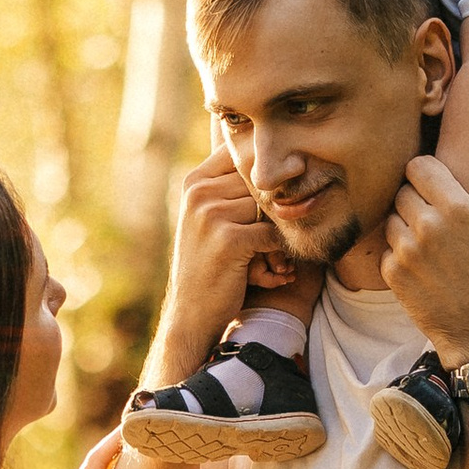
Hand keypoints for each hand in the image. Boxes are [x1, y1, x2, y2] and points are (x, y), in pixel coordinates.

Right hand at [151, 150, 277, 379]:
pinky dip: (277, 252)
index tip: (270, 199)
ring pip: (268, 207)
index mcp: (195, 182)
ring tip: (270, 256)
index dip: (263, 174)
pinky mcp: (227, 239)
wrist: (192, 313)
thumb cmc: (209, 265)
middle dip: (272, 208)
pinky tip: (272, 267)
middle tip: (273, 235)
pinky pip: (271, 233)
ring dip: (276, 232)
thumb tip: (271, 154)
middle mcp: (199, 192)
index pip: (241, 154)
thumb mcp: (209, 218)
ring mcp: (210, 214)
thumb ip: (232, 187)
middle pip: (260, 181)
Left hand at [380, 154, 468, 362]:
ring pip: (392, 219)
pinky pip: (388, 249)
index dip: (425, 172)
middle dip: (416, 200)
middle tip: (432, 218)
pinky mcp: (393, 273)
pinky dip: (400, 254)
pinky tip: (421, 266)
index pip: (418, 165)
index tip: (431, 183)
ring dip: (405, 227)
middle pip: (403, 192)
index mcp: (457, 208)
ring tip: (428, 245)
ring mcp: (406, 250)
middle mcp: (427, 224)